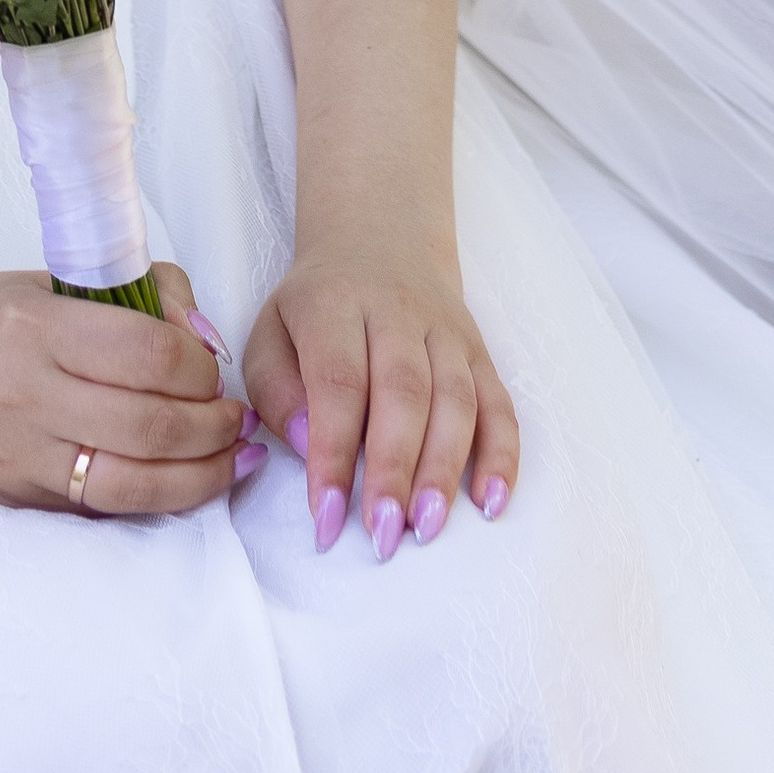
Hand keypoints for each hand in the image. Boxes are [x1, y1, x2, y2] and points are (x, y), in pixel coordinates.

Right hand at [0, 257, 251, 515]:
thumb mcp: (47, 283)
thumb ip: (133, 299)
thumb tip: (203, 337)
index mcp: (35, 327)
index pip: (147, 352)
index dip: (200, 363)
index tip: (213, 363)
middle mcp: (25, 396)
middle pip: (150, 424)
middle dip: (213, 424)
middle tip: (236, 415)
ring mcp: (18, 456)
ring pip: (133, 485)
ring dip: (201, 476)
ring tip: (231, 457)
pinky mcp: (15, 498)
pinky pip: (100, 510)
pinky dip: (155, 498)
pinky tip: (185, 483)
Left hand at [245, 244, 518, 561]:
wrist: (380, 237)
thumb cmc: (316, 306)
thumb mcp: (271, 332)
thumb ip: (277, 390)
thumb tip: (310, 445)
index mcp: (335, 305)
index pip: (338, 382)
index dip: (333, 453)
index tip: (326, 517)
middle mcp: (397, 313)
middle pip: (404, 393)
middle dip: (395, 469)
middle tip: (384, 535)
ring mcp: (446, 331)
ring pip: (455, 399)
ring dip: (445, 468)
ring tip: (427, 527)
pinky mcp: (479, 350)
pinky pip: (499, 402)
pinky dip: (502, 454)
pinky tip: (490, 501)